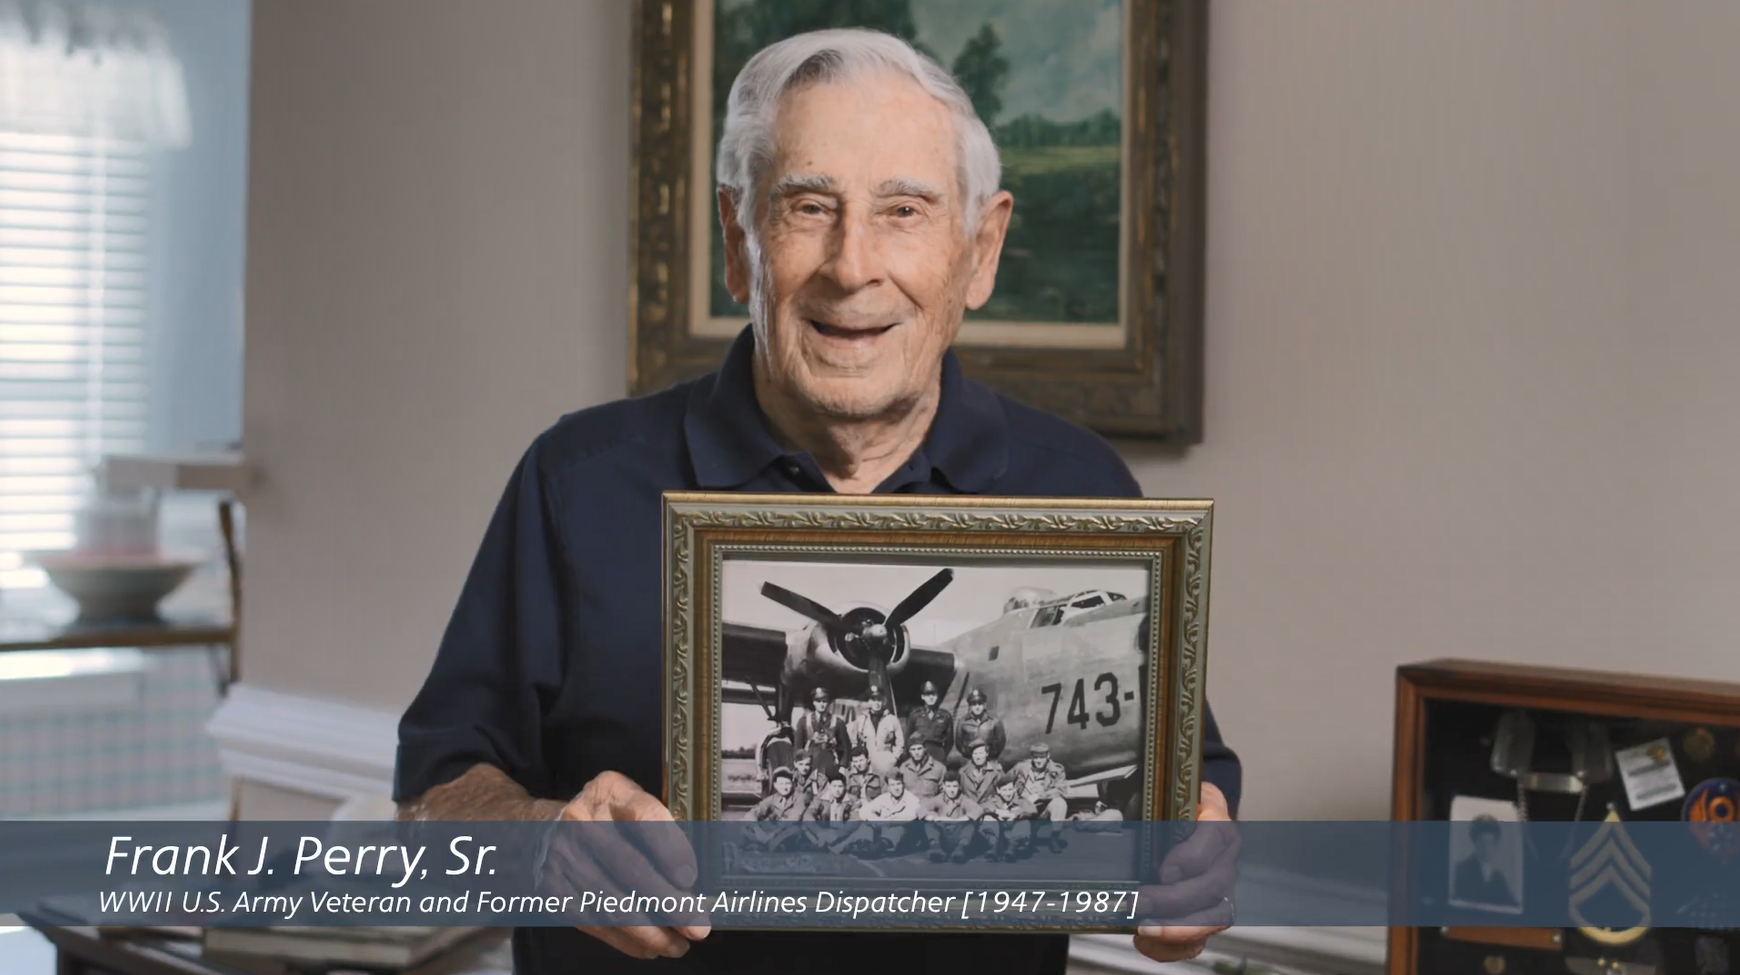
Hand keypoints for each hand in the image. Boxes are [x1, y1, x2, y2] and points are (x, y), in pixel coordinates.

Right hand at [544, 771, 708, 959]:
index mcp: (611, 792)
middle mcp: (582, 821)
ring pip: (613, 905)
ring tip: (678, 945)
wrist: (538, 829)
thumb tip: (693, 883)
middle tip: (697, 927)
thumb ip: (660, 828)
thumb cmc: (602, 818)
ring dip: (652, 933)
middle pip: (631, 869)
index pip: (645, 818)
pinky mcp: (553, 891)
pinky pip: (595, 923)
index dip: (671, 850)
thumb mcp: (628, 802)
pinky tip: (650, 948)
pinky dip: (626, 942)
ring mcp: (563, 858)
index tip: (690, 879)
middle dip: (670, 904)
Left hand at [1133, 782, 1238, 963]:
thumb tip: (1108, 817)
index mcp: (1216, 822)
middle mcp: (1225, 858)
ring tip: (1143, 929)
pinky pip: (1198, 938)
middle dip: (1173, 900)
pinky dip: (1171, 946)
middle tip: (1138, 902)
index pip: (1215, 836)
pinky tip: (1145, 942)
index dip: (1192, 858)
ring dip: (1176, 928)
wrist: (1185, 817)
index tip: (1164, 870)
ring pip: (1213, 917)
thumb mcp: (1161, 793)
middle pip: (1213, 886)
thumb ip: (1144, 799)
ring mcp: (1221, 889)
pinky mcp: (1207, 914)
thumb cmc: (1170, 808)